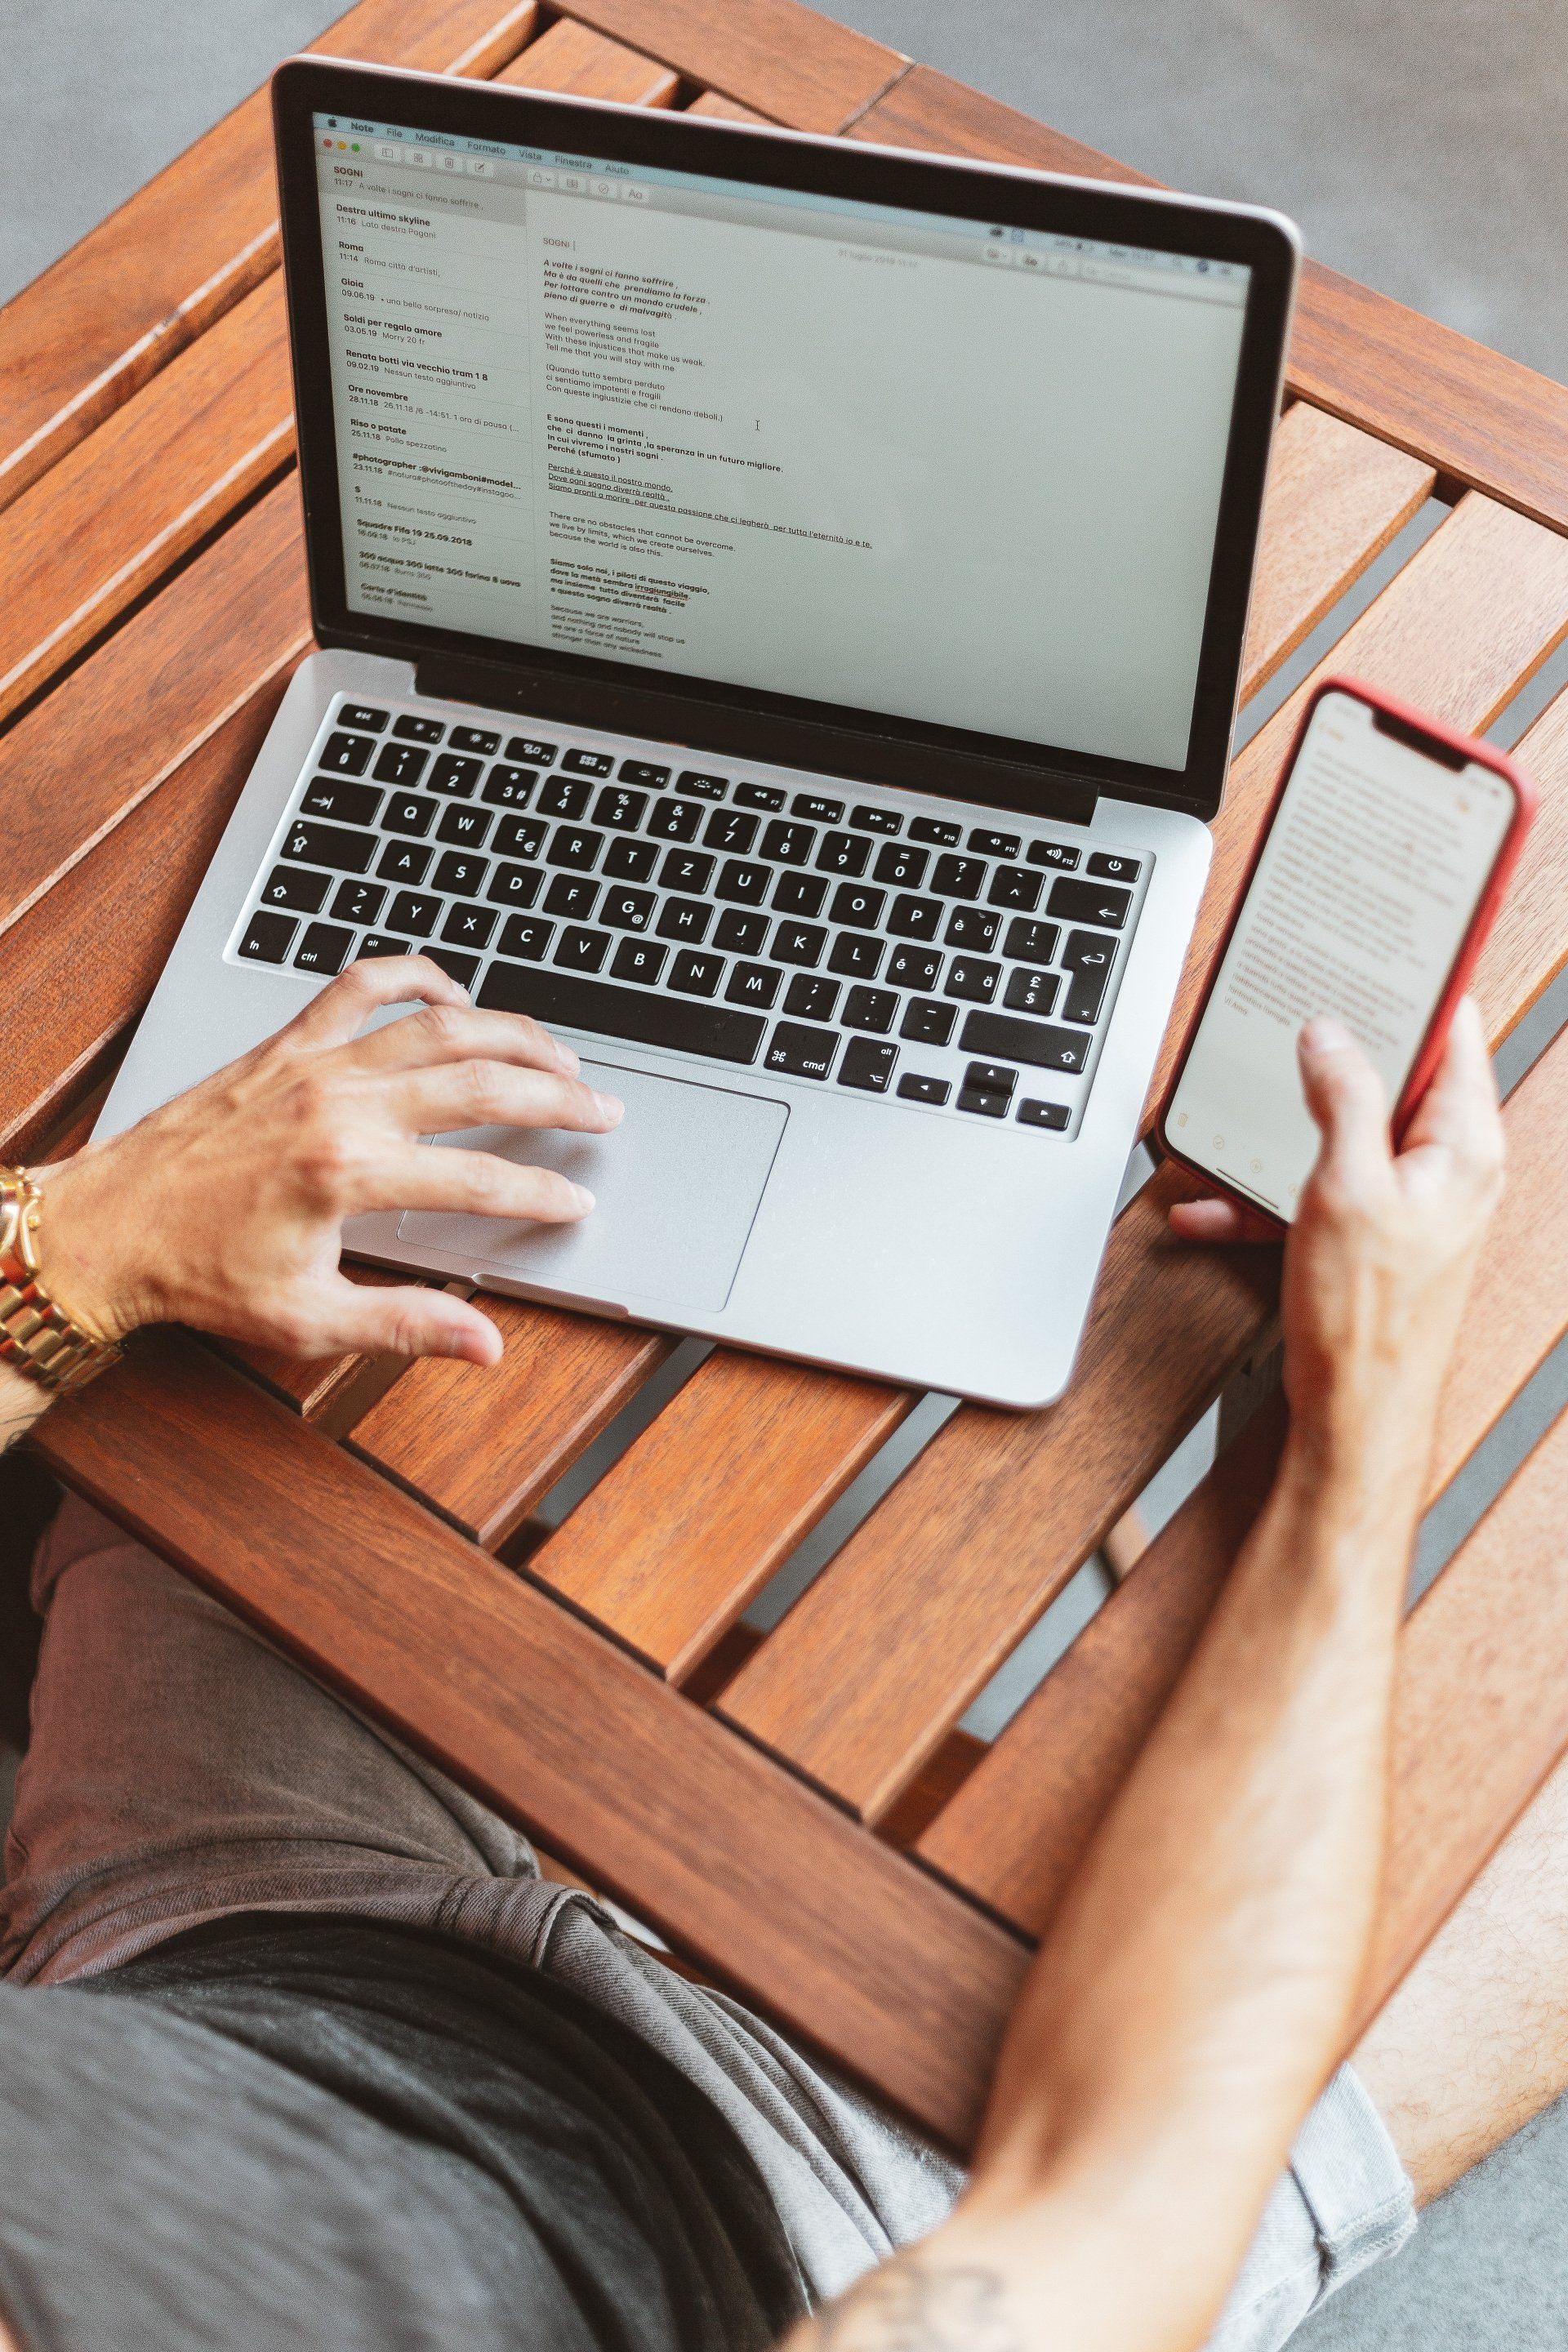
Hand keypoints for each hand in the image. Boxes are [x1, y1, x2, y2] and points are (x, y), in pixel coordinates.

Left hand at [27, 957, 622, 1367]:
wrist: (108, 1229)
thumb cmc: (197, 1276)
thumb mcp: (306, 1320)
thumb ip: (405, 1324)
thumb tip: (483, 1343)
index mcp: (348, 1175)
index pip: (479, 1178)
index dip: (541, 1191)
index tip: (577, 1199)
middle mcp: (337, 1105)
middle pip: (479, 1083)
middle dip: (556, 1095)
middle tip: (603, 1110)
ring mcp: (311, 1063)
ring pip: (437, 1023)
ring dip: (510, 1032)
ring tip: (558, 1052)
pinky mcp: (284, 1044)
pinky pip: (360, 985)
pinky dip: (414, 976)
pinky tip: (454, 994)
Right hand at [1170, 1000, 1503, 1497]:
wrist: (1354, 1420)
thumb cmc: (1369, 1320)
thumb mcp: (1346, 1188)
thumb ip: (1343, 1099)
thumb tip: (1331, 1036)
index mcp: (1463, 1146)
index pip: (1454, 1035)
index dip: (1420, 987)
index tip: (1387, 948)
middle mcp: (1444, 1170)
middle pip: (1391, 1080)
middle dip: (1332, 1058)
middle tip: (1291, 1022)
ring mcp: (1407, 1205)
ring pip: (1341, 1136)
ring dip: (1281, 1133)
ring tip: (1235, 1125)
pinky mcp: (1367, 1238)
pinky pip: (1313, 1193)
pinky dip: (1265, 1194)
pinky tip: (1212, 1203)